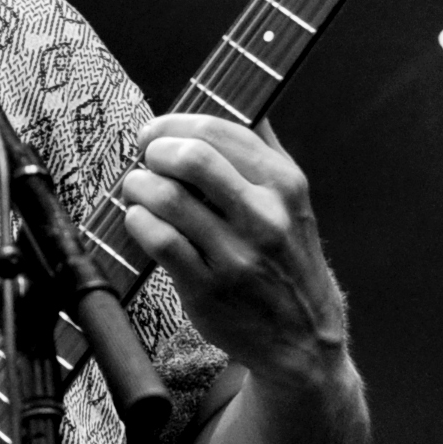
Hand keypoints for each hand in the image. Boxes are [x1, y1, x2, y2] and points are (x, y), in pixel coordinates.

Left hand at [117, 115, 349, 389]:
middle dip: (154, 151)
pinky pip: (159, 240)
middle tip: (145, 160)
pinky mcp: (209, 288)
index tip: (155, 133)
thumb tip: (245, 104)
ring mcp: (237, 254)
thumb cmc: (289, 261)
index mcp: (284, 183)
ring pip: (167, 198)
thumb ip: (267, 153)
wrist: (304, 339)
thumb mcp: (294, 203)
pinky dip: (139, 222)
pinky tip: (141, 221)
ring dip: (139, 186)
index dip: (173, 123)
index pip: (218, 129)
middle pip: (190, 157)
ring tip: (138, 191)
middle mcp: (264, 216)